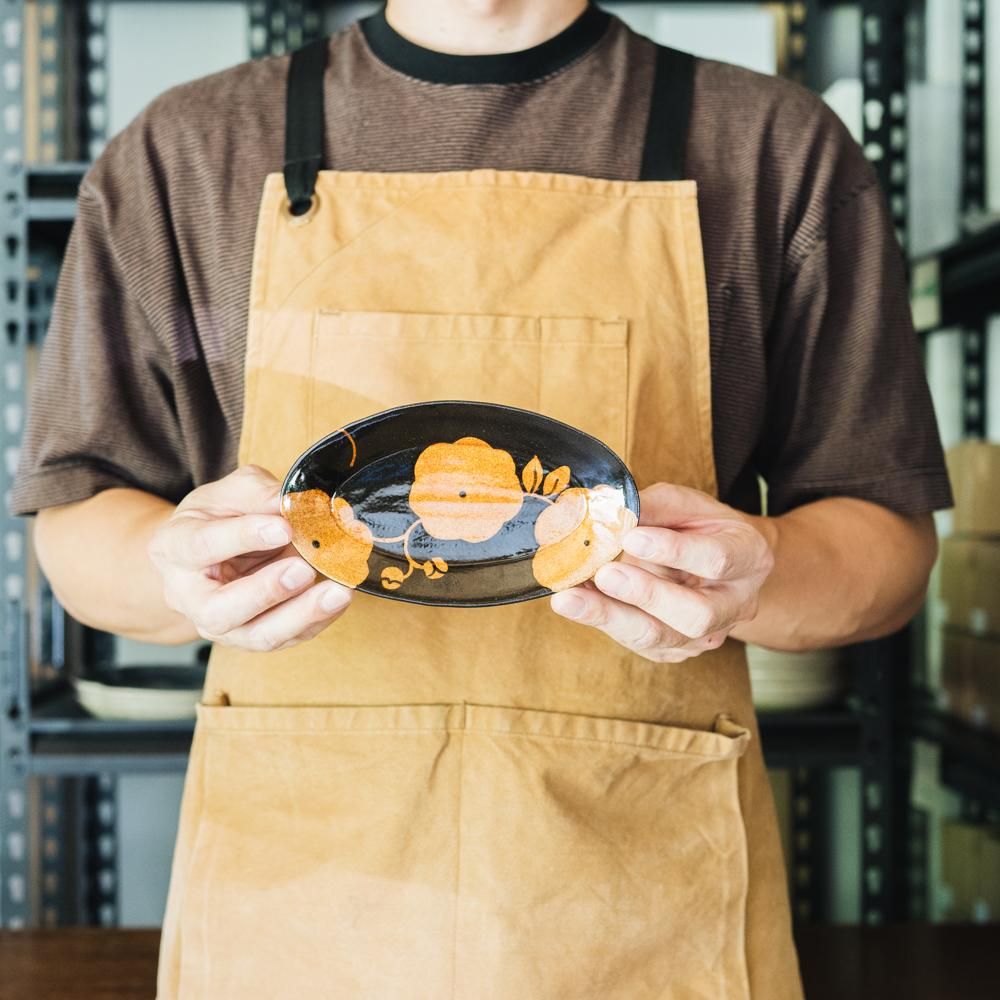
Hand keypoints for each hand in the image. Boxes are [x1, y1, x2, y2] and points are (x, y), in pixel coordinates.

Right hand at [148, 465, 350, 651]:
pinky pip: (288, 638)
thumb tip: (295, 503)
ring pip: (258, 635)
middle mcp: (190, 597)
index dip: (242, 537)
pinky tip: (340, 598)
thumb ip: (258, 494)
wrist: (210, 553)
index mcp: (174, 549)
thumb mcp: (230, 493)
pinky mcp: (255, 636)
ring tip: (337, 592)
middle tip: (304, 570)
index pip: (202, 546)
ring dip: (301, 616)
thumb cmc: (217, 519)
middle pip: (220, 610)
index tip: (282, 527)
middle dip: (266, 592)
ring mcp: (223, 624)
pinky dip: (319, 620)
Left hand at [549, 482, 773, 661]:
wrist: (710, 559)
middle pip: (696, 615)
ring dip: (611, 617)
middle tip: (604, 575)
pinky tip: (574, 603)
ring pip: (661, 638)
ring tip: (570, 598)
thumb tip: (608, 511)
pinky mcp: (673, 649)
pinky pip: (636, 642)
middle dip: (647, 596)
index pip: (716, 559)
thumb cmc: (696, 526)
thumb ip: (653, 508)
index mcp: (748, 557)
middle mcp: (735, 604)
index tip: (632, 535)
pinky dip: (602, 621)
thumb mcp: (683, 504)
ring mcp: (705, 635)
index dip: (674, 550)